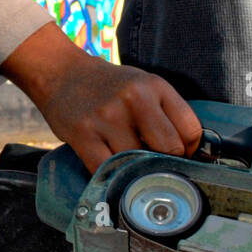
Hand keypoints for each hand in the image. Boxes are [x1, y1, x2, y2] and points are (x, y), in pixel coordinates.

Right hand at [0, 23, 200, 173]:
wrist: (62, 73)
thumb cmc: (108, 87)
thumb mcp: (143, 86)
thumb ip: (165, 113)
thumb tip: (187, 154)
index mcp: (155, 86)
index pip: (190, 130)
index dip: (188, 151)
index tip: (179, 159)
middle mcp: (135, 98)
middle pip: (168, 149)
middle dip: (164, 164)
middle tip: (154, 168)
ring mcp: (108, 117)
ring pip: (137, 162)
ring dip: (134, 172)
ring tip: (128, 166)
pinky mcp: (84, 135)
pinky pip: (107, 169)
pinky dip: (111, 178)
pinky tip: (110, 173)